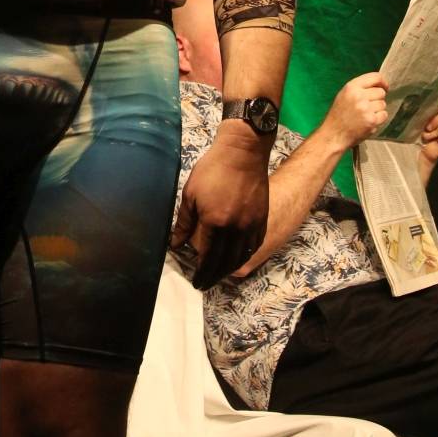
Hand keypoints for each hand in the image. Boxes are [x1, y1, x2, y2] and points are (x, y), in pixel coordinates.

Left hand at [169, 125, 268, 289]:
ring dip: (229, 270)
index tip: (196, 281)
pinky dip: (245, 256)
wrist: (243, 153)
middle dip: (214, 276)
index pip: (207, 256)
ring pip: (241, 256)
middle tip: (205, 284)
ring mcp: (251, 224)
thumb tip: (175, 244)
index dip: (201, 271)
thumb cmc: (212, 170)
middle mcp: (235, 228)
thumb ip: (184, 223)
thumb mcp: (191, 194)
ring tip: (219, 276)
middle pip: (225, 261)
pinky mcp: (262, 219)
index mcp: (215, 222)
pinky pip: (254, 245)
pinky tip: (238, 259)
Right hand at [321, 72, 388, 151]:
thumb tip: (379, 85)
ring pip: (383, 104)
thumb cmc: (338, 115)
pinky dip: (379, 118)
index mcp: (351, 87)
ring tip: (366, 115)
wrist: (333, 134)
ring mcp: (366, 109)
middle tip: (368, 106)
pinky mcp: (372, 121)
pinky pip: (384, 115)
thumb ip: (359, 88)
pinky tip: (369, 121)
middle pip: (381, 92)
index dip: (383, 82)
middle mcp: (359, 96)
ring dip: (377, 109)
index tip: (385, 87)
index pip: (375, 77)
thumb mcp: (344, 95)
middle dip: (377, 99)